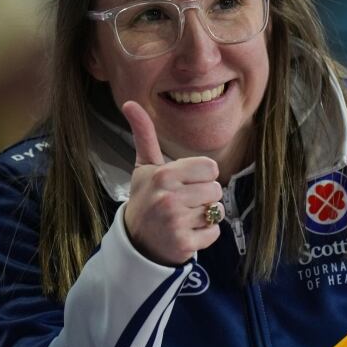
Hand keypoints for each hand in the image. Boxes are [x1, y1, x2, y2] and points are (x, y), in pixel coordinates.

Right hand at [121, 101, 223, 265]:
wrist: (136, 241)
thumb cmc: (145, 198)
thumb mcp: (144, 166)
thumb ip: (144, 134)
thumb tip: (130, 102)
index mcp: (163, 175)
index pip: (211, 167)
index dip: (202, 175)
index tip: (185, 182)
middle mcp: (169, 197)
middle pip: (216, 190)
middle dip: (204, 196)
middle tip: (183, 202)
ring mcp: (175, 223)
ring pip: (216, 212)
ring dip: (204, 216)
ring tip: (184, 217)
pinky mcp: (183, 245)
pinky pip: (214, 233)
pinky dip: (204, 235)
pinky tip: (186, 232)